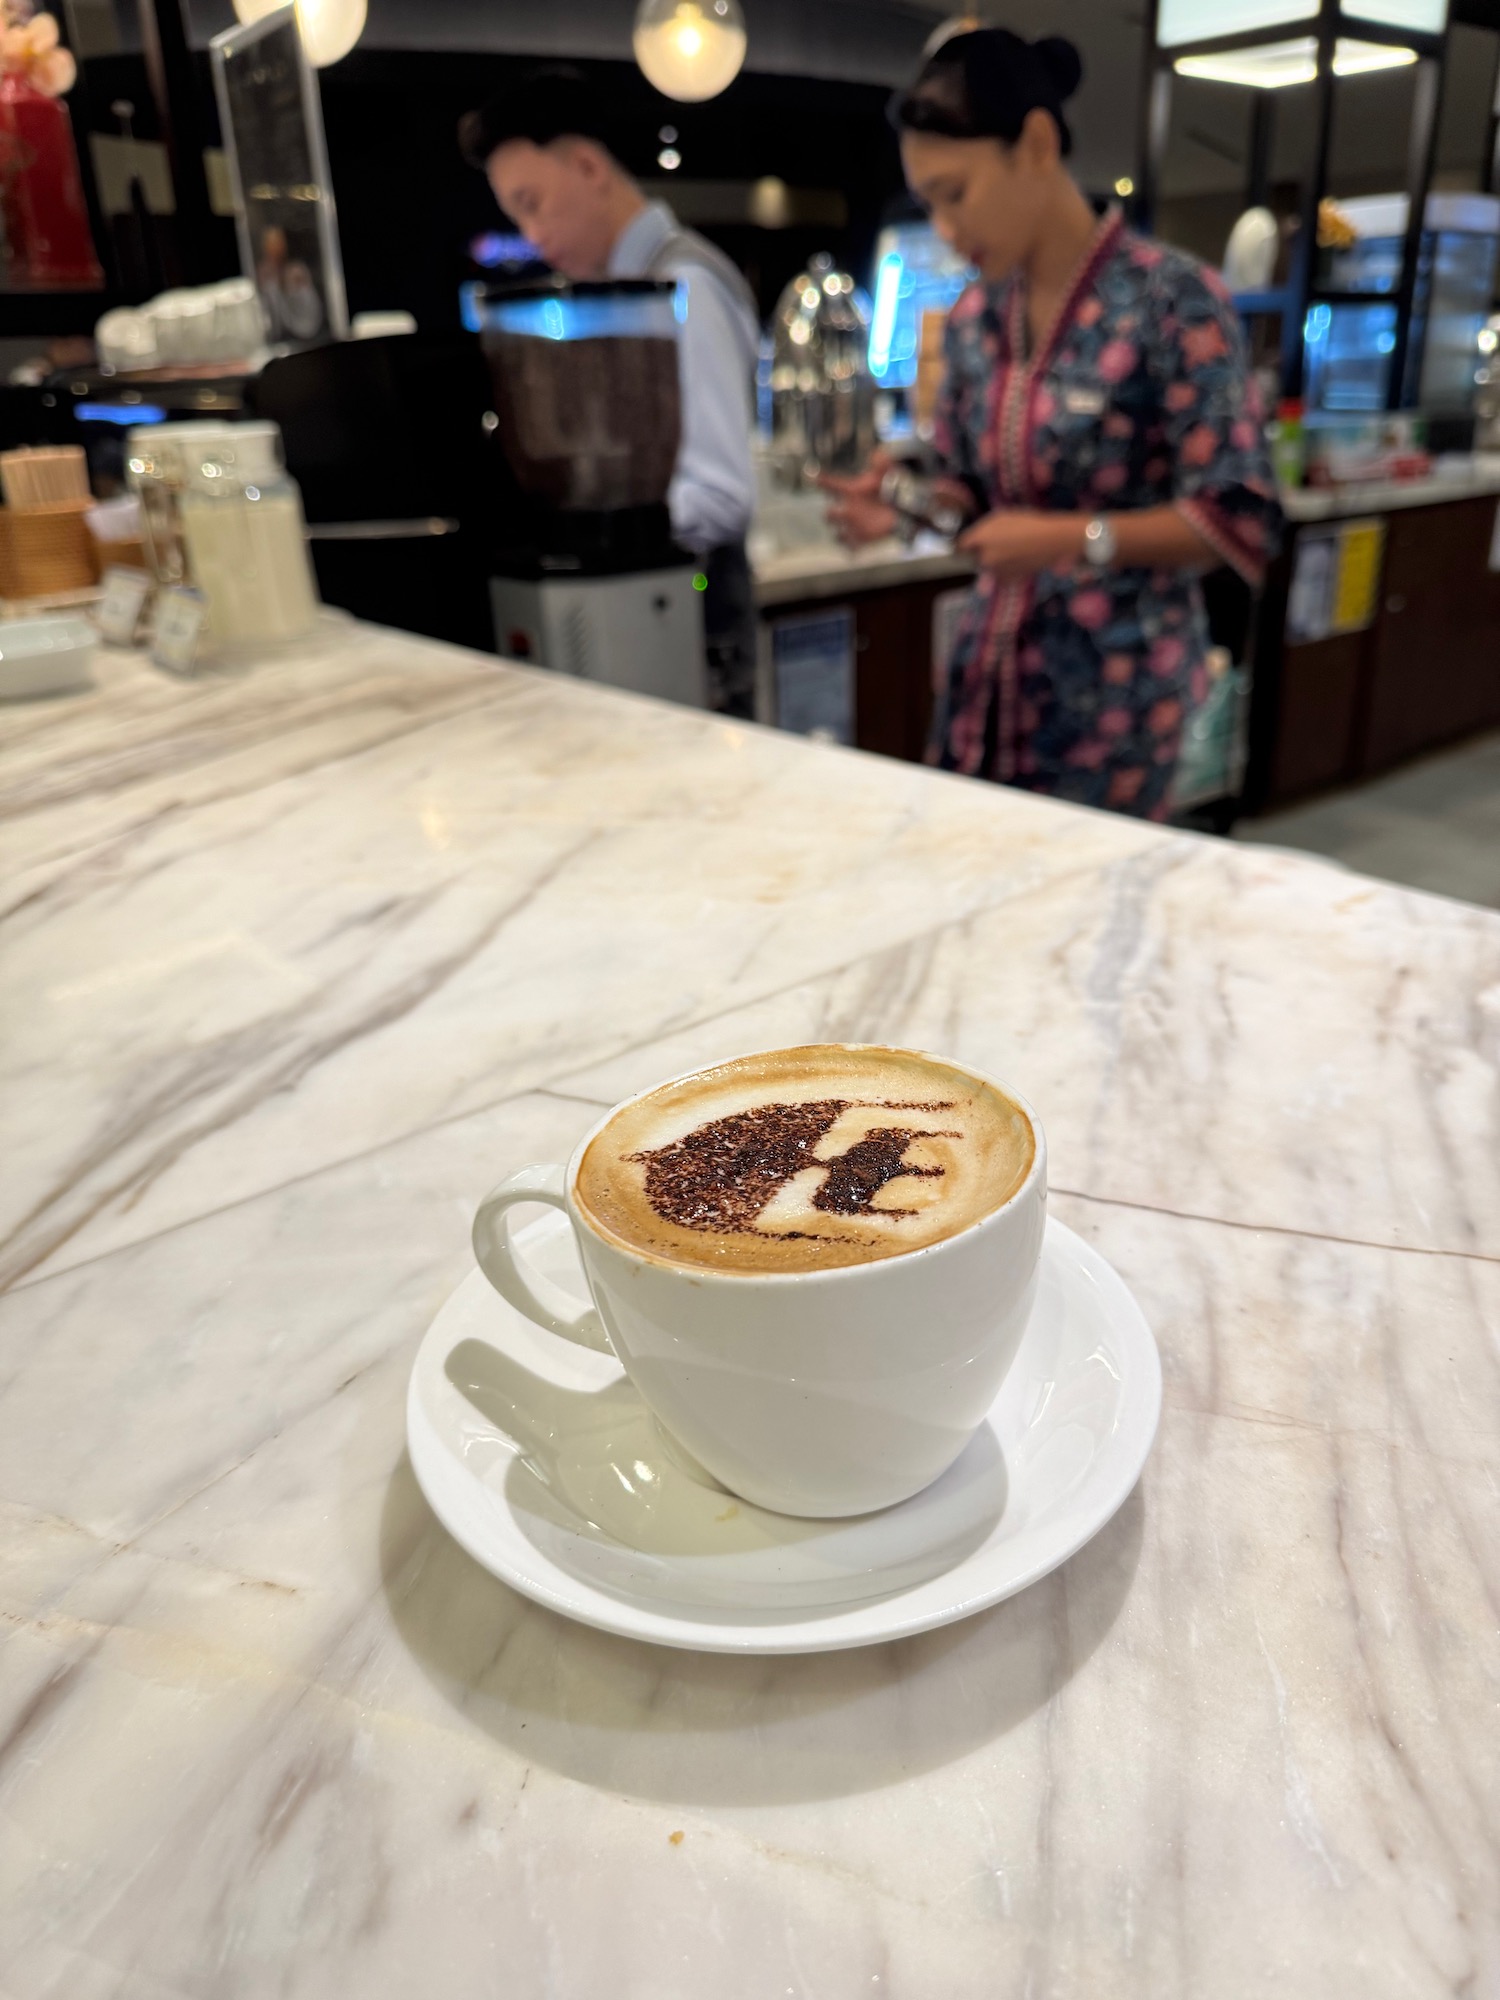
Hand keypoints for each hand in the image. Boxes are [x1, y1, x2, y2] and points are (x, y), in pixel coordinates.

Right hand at [818, 450, 897, 548]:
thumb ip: (882, 461)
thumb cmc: (894, 486)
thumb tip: (878, 455)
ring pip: (837, 533)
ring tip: (845, 532)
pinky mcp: (863, 539)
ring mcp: (854, 525)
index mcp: (851, 490)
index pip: (831, 485)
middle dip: (831, 514)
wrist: (906, 505)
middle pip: (829, 514)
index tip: (812, 476)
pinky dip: (851, 550)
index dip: (821, 481)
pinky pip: (851, 549)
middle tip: (838, 511)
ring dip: (840, 533)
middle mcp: (849, 509)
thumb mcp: (888, 471)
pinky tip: (853, 551)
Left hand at [956, 510, 1085, 578]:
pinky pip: (998, 575)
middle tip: (998, 543)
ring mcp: (996, 572)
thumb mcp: (1001, 517)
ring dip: (992, 562)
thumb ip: (981, 529)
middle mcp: (984, 558)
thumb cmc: (1027, 523)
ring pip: (987, 568)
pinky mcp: (1007, 580)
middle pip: (973, 559)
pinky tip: (1017, 559)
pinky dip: (1003, 570)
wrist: (1051, 540)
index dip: (964, 543)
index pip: (960, 546)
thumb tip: (972, 540)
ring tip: (1011, 551)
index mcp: (980, 540)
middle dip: (980, 552)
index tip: (969, 542)